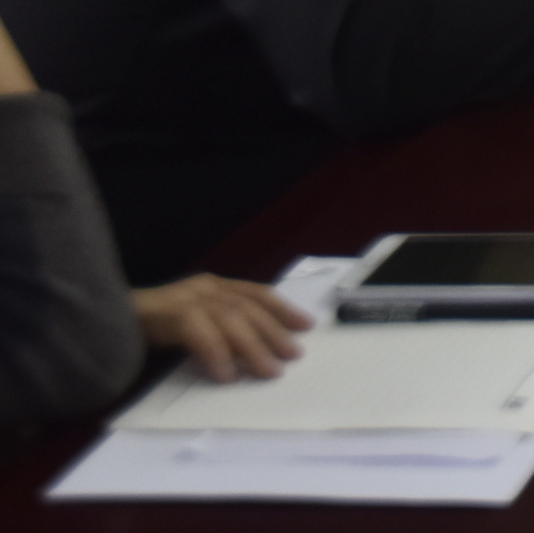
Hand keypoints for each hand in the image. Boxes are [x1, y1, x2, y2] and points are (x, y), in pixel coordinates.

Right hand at [134, 275, 308, 380]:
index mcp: (211, 286)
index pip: (255, 294)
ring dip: (251, 348)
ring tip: (268, 371)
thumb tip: (251, 354)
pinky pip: (199, 333)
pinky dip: (215, 354)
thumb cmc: (147, 327)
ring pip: (230, 320)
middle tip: (292, 356)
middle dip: (273, 332)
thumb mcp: (190, 321)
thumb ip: (217, 329)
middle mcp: (203, 287)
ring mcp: (185, 298)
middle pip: (247, 309)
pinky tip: (225, 374)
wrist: (100, 322)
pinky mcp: (167, 313)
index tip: (305, 326)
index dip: (282, 309)